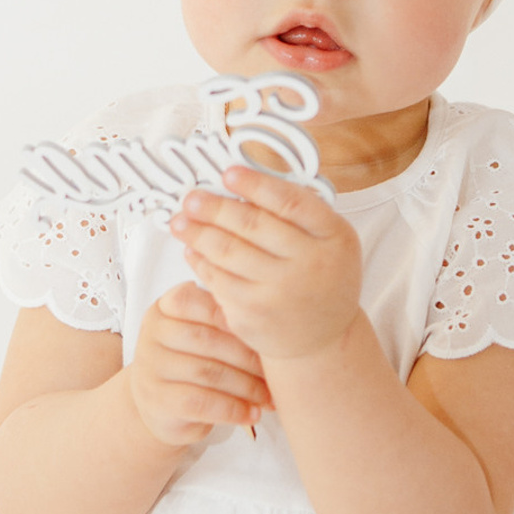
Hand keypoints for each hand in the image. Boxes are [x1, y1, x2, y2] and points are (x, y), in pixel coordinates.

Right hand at [126, 280, 272, 446]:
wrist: (161, 405)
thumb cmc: (192, 360)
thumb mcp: (202, 334)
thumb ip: (224, 320)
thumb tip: (272, 325)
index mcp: (165, 308)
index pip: (197, 302)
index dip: (232, 315)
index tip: (263, 331)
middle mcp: (153, 334)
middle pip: (207, 340)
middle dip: (248, 357)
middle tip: (274, 371)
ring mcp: (151, 369)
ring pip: (208, 373)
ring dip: (247, 387)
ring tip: (269, 397)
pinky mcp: (158, 401)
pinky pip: (202, 403)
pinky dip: (234, 410)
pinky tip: (254, 414)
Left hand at [169, 167, 361, 361]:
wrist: (324, 340)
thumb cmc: (323, 278)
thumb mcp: (332, 240)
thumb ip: (301, 210)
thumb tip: (246, 180)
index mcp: (334, 237)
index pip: (290, 202)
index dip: (255, 184)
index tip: (228, 173)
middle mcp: (310, 265)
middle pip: (252, 225)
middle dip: (214, 207)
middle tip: (192, 197)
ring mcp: (279, 293)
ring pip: (228, 252)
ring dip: (198, 232)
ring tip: (180, 220)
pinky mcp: (252, 316)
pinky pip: (217, 280)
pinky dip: (200, 262)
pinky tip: (191, 249)